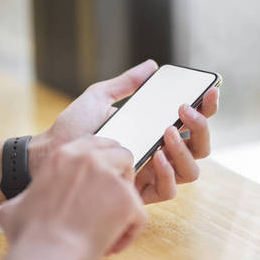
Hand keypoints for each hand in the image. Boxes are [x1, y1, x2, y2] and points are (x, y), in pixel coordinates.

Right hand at [0, 136, 145, 259]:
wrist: (44, 253)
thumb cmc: (29, 235)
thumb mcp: (16, 205)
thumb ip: (28, 196)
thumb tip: (24, 202)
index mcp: (63, 155)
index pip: (94, 143)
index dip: (102, 160)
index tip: (101, 177)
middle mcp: (89, 159)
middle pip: (120, 154)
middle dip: (120, 174)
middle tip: (111, 198)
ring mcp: (111, 178)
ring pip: (132, 181)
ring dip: (126, 201)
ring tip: (112, 222)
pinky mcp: (127, 200)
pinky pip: (140, 212)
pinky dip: (130, 230)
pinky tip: (114, 242)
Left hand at [30, 59, 219, 203]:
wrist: (50, 152)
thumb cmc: (74, 127)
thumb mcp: (100, 97)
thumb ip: (127, 83)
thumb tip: (151, 66)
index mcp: (155, 131)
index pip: (192, 122)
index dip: (207, 108)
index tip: (209, 91)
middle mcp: (160, 154)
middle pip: (200, 147)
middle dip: (201, 127)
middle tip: (183, 109)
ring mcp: (152, 175)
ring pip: (192, 171)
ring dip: (185, 149)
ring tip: (166, 131)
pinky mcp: (140, 193)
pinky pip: (169, 190)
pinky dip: (168, 173)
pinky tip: (157, 156)